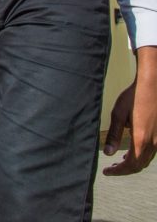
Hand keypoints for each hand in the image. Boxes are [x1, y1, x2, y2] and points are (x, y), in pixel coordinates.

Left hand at [103, 46, 156, 175]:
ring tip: (119, 162)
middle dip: (124, 169)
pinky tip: (132, 151)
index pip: (131, 165)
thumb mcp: (118, 115)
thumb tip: (107, 153)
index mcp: (142, 140)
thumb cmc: (133, 98)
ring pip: (147, 159)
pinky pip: (152, 152)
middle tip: (110, 168)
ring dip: (133, 163)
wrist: (152, 86)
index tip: (106, 172)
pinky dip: (141, 156)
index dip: (118, 171)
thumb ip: (113, 135)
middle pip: (140, 165)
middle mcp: (153, 143)